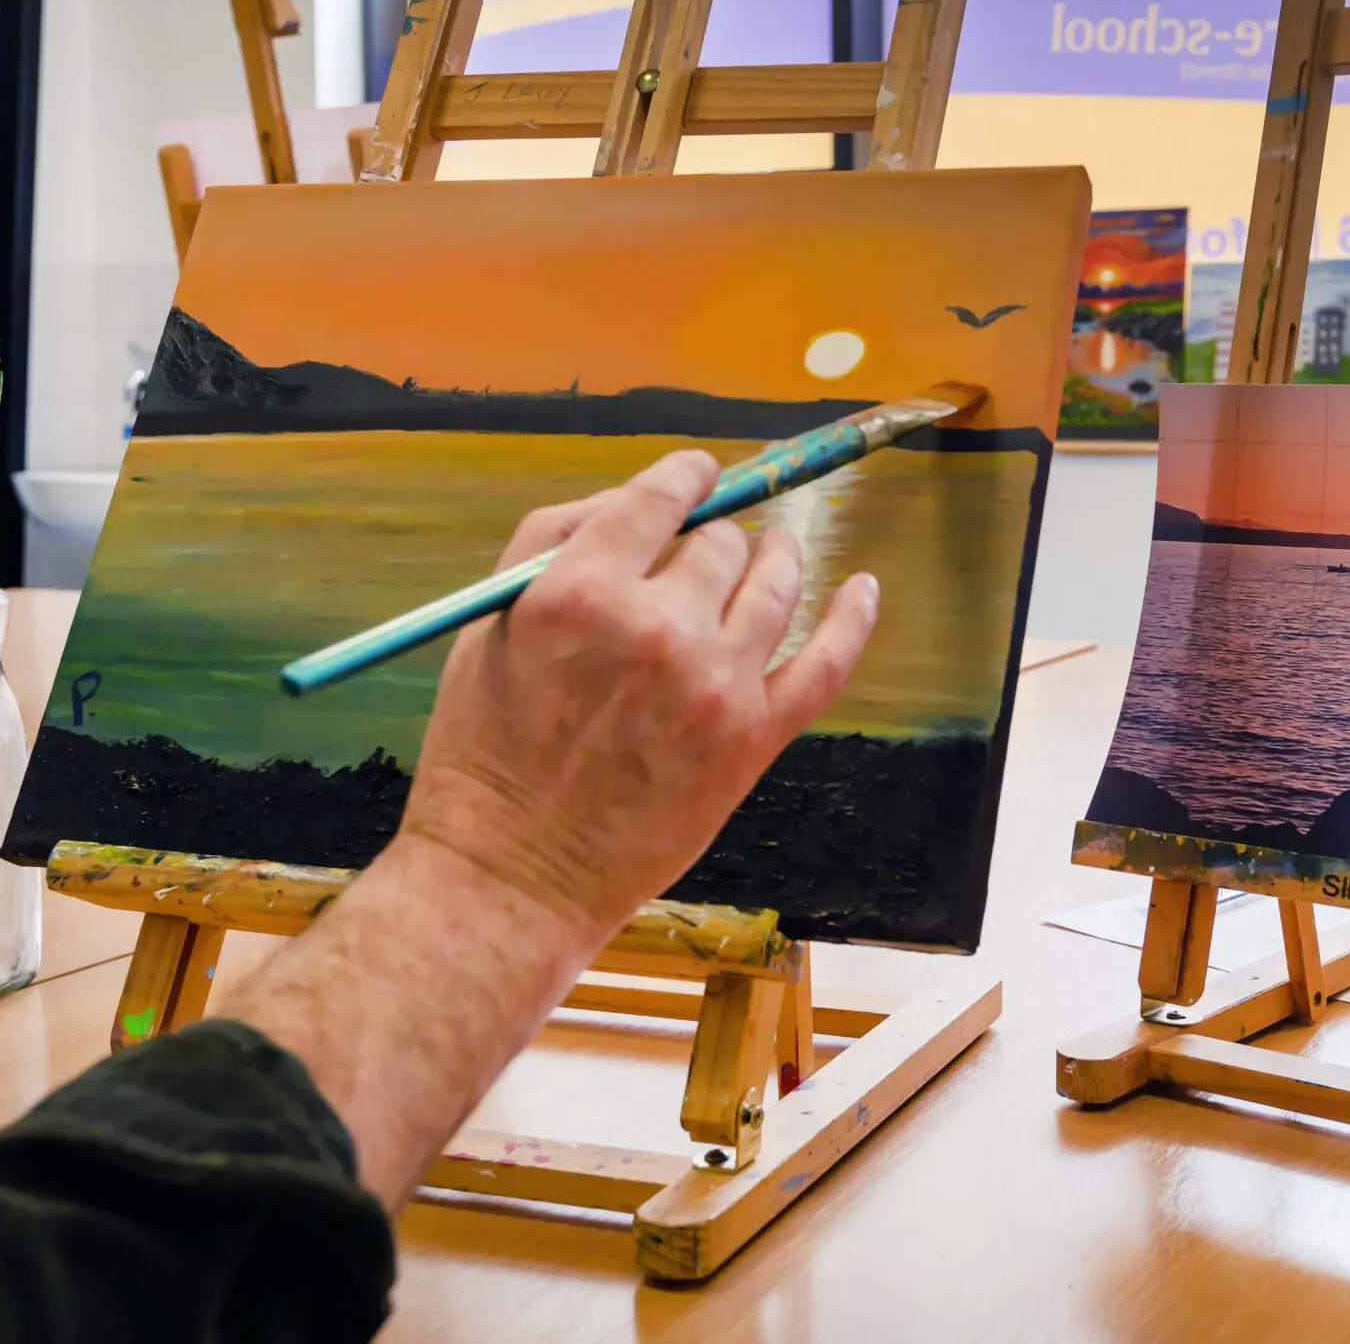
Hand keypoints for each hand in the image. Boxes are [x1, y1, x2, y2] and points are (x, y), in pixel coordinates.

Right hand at [399, 448, 880, 953]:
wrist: (513, 875)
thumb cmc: (486, 751)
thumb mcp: (489, 624)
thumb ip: (554, 543)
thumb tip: (637, 498)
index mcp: (580, 591)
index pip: (659, 498)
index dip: (686, 476)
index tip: (698, 474)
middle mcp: (656, 628)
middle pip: (720, 544)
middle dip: (714, 538)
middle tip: (707, 549)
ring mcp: (713, 684)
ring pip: (774, 585)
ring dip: (779, 558)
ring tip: (779, 551)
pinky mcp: (752, 739)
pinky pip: (825, 662)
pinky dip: (852, 618)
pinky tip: (863, 589)